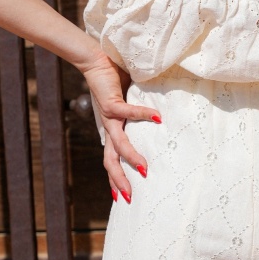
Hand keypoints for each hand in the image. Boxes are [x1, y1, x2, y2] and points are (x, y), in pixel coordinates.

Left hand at [81, 52, 161, 202]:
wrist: (95, 61)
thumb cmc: (114, 81)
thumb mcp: (128, 104)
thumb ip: (138, 116)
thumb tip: (163, 122)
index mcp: (111, 131)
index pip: (111, 160)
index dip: (115, 179)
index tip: (121, 198)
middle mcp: (108, 128)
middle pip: (111, 161)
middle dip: (119, 180)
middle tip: (129, 197)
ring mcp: (108, 117)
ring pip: (118, 144)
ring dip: (130, 157)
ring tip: (144, 167)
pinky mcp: (111, 102)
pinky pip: (129, 112)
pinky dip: (143, 115)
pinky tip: (158, 118)